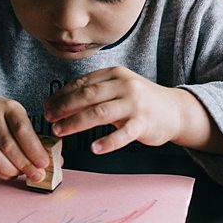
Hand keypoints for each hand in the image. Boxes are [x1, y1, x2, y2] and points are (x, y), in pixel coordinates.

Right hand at [0, 94, 54, 182]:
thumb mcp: (17, 118)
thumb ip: (35, 139)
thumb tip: (57, 160)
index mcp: (8, 107)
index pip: (22, 130)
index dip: (34, 149)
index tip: (44, 163)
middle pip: (8, 145)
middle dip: (25, 165)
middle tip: (37, 175)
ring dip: (11, 170)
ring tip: (21, 173)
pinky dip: (0, 172)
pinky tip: (8, 172)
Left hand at [45, 67, 200, 154]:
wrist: (176, 110)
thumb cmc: (140, 100)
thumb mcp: (118, 87)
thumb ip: (95, 91)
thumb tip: (62, 101)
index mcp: (113, 74)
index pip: (81, 83)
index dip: (61, 95)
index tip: (46, 106)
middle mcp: (123, 86)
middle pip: (86, 96)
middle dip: (63, 107)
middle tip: (48, 118)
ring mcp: (134, 104)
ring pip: (99, 113)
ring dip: (76, 122)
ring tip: (61, 131)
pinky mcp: (144, 124)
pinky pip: (123, 134)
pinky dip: (107, 142)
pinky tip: (94, 148)